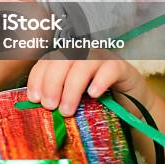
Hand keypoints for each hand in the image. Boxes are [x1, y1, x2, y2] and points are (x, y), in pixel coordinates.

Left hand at [26, 50, 152, 116]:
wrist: (130, 105)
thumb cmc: (96, 101)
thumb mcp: (72, 99)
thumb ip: (56, 97)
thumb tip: (37, 104)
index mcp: (66, 58)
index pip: (46, 61)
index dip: (37, 78)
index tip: (34, 98)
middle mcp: (81, 53)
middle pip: (62, 60)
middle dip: (52, 83)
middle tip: (49, 106)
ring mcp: (101, 57)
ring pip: (82, 64)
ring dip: (72, 88)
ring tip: (67, 110)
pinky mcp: (121, 66)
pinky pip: (109, 69)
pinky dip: (99, 81)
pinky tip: (93, 95)